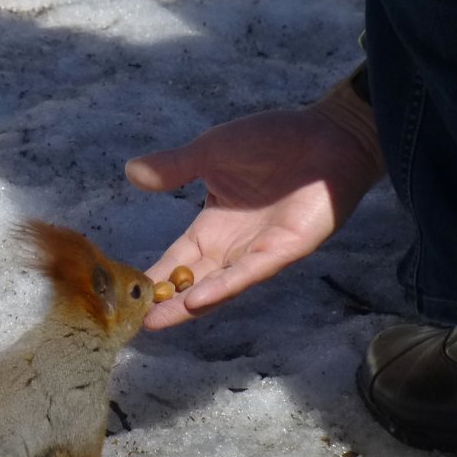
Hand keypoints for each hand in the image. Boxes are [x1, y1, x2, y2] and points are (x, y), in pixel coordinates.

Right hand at [126, 76, 384, 328]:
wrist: (330, 134)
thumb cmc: (275, 140)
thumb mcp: (212, 151)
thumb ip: (175, 166)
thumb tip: (131, 172)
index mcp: (215, 225)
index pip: (178, 257)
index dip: (155, 274)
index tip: (127, 292)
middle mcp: (235, 246)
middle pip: (193, 281)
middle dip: (165, 301)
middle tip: (134, 320)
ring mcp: (259, 251)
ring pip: (218, 286)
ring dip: (187, 305)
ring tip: (155, 321)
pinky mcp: (285, 250)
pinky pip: (249, 273)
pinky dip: (223, 287)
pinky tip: (196, 299)